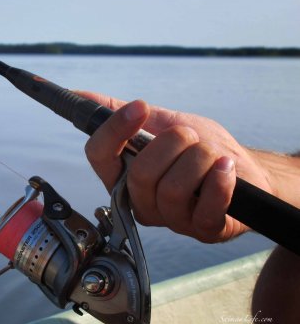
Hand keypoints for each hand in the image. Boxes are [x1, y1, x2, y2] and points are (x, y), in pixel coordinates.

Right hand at [77, 91, 274, 242]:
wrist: (243, 167)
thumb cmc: (197, 147)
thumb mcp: (160, 121)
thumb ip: (121, 111)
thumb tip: (80, 94)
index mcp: (122, 175)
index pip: (98, 156)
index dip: (115, 130)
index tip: (140, 107)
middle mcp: (139, 201)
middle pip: (140, 173)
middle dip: (173, 143)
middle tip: (189, 136)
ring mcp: (170, 219)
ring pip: (172, 189)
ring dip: (199, 159)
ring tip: (211, 155)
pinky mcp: (203, 229)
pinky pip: (206, 206)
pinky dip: (219, 180)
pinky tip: (225, 168)